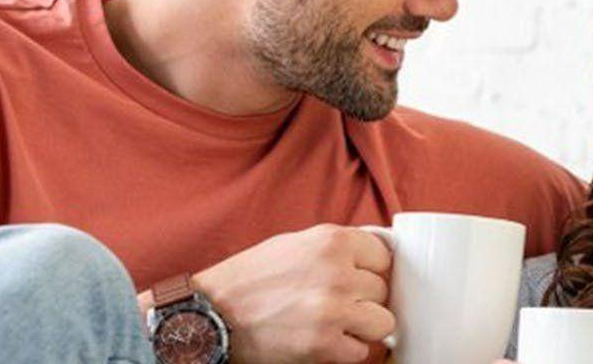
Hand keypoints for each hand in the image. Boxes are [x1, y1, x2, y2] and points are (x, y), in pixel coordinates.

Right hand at [193, 224, 393, 362]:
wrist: (208, 316)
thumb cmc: (247, 281)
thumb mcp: (293, 245)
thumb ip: (334, 248)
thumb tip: (372, 256)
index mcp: (331, 241)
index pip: (384, 256)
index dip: (371, 271)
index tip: (359, 280)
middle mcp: (336, 272)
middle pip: (382, 289)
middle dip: (363, 299)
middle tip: (336, 304)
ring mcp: (332, 310)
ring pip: (381, 321)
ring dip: (362, 327)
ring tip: (335, 324)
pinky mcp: (323, 345)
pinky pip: (361, 351)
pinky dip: (346, 351)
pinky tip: (323, 342)